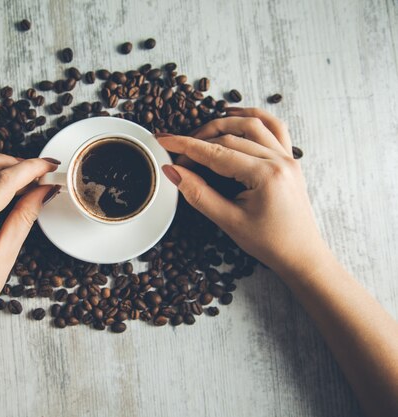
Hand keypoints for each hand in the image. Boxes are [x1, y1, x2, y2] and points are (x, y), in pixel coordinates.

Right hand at [156, 108, 327, 275]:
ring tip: (200, 135)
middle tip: (178, 154)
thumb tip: (173, 172)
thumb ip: (198, 193)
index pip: (216, 153)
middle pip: (231, 136)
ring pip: (251, 124)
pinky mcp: (290, 159)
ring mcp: (288, 157)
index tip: (164, 140)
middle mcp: (279, 160)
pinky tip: (235, 119)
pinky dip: (252, 119)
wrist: (301, 255)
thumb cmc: (269, 243)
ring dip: (223, 124)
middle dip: (199, 141)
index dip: (185, 145)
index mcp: (265, 176)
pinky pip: (274, 128)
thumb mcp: (228, 221)